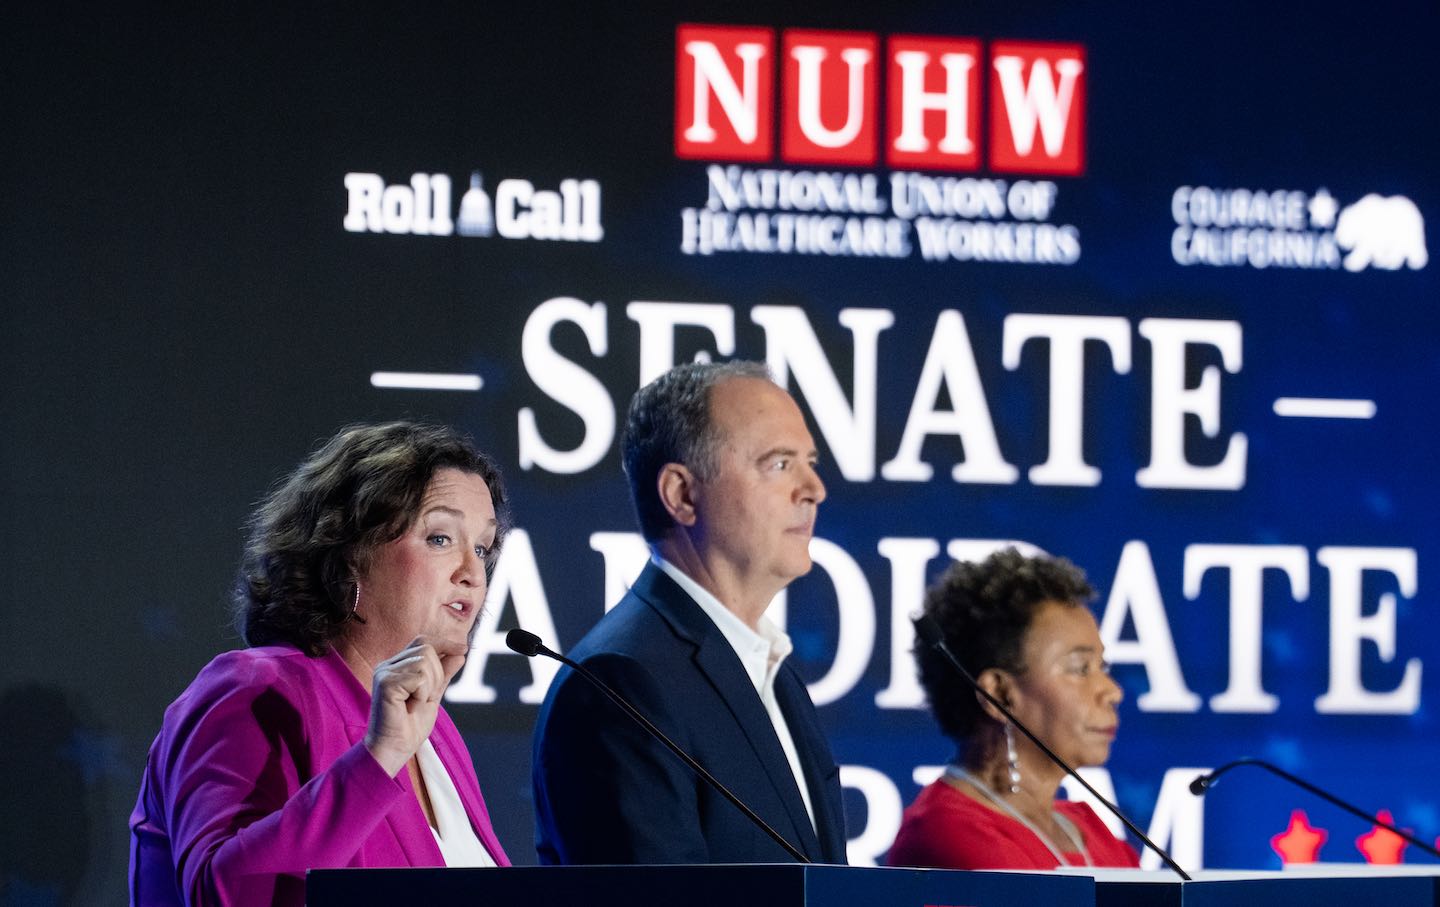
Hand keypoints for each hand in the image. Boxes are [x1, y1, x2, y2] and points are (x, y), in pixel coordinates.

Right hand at [362, 636, 468, 776]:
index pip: (423, 641)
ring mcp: (384, 673)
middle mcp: (387, 665)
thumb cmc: (410, 725)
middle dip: (438, 674)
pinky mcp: (385, 683)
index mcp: (397, 666)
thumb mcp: (434, 694)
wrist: (395, 749)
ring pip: (424, 662)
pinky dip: (422, 694)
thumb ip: (444, 673)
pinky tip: (409, 708)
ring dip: (429, 686)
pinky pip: (419, 678)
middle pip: (427, 649)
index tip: (464, 648)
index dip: (445, 643)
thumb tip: (461, 652)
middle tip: (427, 698)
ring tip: (415, 704)